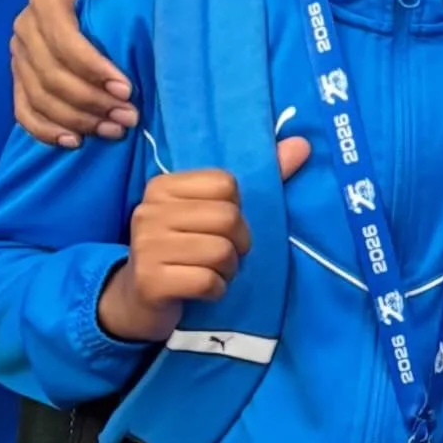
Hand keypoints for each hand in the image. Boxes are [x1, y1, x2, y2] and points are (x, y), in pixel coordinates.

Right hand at [11, 0, 139, 147]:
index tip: (126, 88)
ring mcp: (21, 56)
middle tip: (130, 116)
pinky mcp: (21, 76)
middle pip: (52, 76)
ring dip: (79, 120)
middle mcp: (26, 28)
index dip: (93, 67)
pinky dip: (47, 131)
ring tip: (116, 130)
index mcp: (47, 0)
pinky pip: (24, 110)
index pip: (63, 40)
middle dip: (93, 102)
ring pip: (41, 98)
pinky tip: (75, 141)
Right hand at [97, 138, 310, 342]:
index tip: (221, 227)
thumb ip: (263, 177)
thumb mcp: (214, 211)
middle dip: (238, 244)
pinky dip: (217, 290)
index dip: (237, 210)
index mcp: (163, 186)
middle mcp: (148, 211)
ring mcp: (146, 246)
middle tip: (223, 256)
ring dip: (228, 270)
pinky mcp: (150, 281)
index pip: (226, 184)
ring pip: (221, 251)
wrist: (139, 298)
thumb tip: (303, 144)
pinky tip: (203, 290)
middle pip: (228, 217)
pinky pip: (208, 281)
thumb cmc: (186, 249)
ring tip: (212, 272)